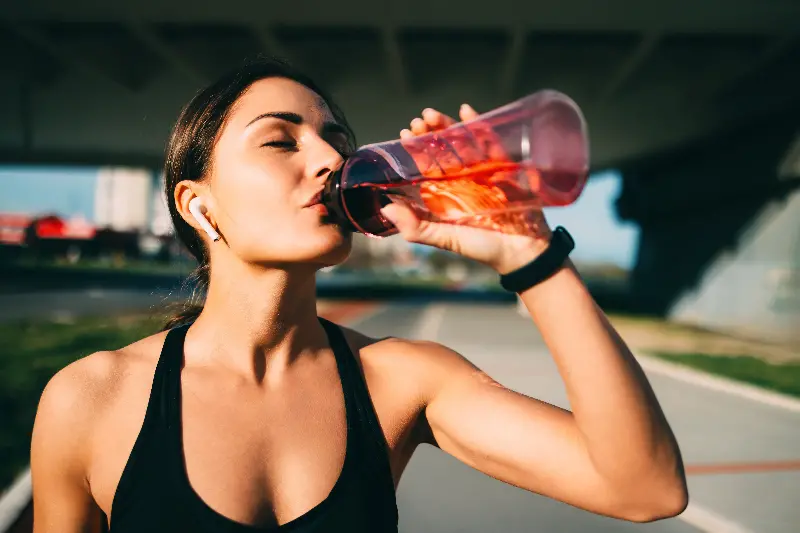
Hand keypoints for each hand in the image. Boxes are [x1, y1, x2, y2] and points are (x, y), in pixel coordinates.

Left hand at [381, 104, 552, 273]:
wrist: (522, 253)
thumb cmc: (483, 248)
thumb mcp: (447, 239)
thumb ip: (417, 228)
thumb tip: (386, 210)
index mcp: (445, 195)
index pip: (426, 167)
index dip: (414, 151)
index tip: (404, 134)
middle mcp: (461, 180)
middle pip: (442, 150)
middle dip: (429, 134)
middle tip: (418, 121)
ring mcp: (482, 172)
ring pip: (462, 142)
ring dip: (447, 126)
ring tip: (431, 114)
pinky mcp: (503, 167)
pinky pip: (490, 143)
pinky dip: (479, 126)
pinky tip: (465, 110)